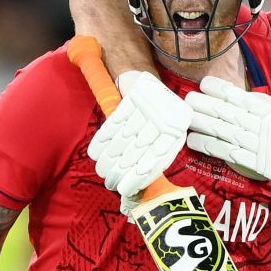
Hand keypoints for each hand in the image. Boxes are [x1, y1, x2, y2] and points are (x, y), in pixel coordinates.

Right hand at [87, 70, 188, 202]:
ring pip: (124, 140)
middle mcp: (164, 122)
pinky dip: (103, 139)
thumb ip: (157, 156)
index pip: (155, 161)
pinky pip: (114, 123)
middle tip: (109, 184)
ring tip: (101, 171)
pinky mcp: (133, 98)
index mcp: (175, 134)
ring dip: (109, 158)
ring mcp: (149, 109)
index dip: (138, 178)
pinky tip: (95, 152)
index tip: (124, 190)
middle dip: (121, 171)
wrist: (143, 79)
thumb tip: (140, 183)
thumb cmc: (156, 115)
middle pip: (137, 152)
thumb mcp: (165, 134)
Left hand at [185, 75, 270, 200]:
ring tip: (187, 118)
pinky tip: (194, 141)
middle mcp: (259, 126)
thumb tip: (235, 92)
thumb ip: (259, 102)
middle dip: (206, 105)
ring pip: (224, 131)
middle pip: (228, 113)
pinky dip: (209, 146)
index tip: (204, 84)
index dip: (221, 90)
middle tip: (188, 99)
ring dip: (203, 124)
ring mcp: (255, 145)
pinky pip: (226, 152)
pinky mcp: (250, 162)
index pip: (240, 97)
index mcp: (266, 111)